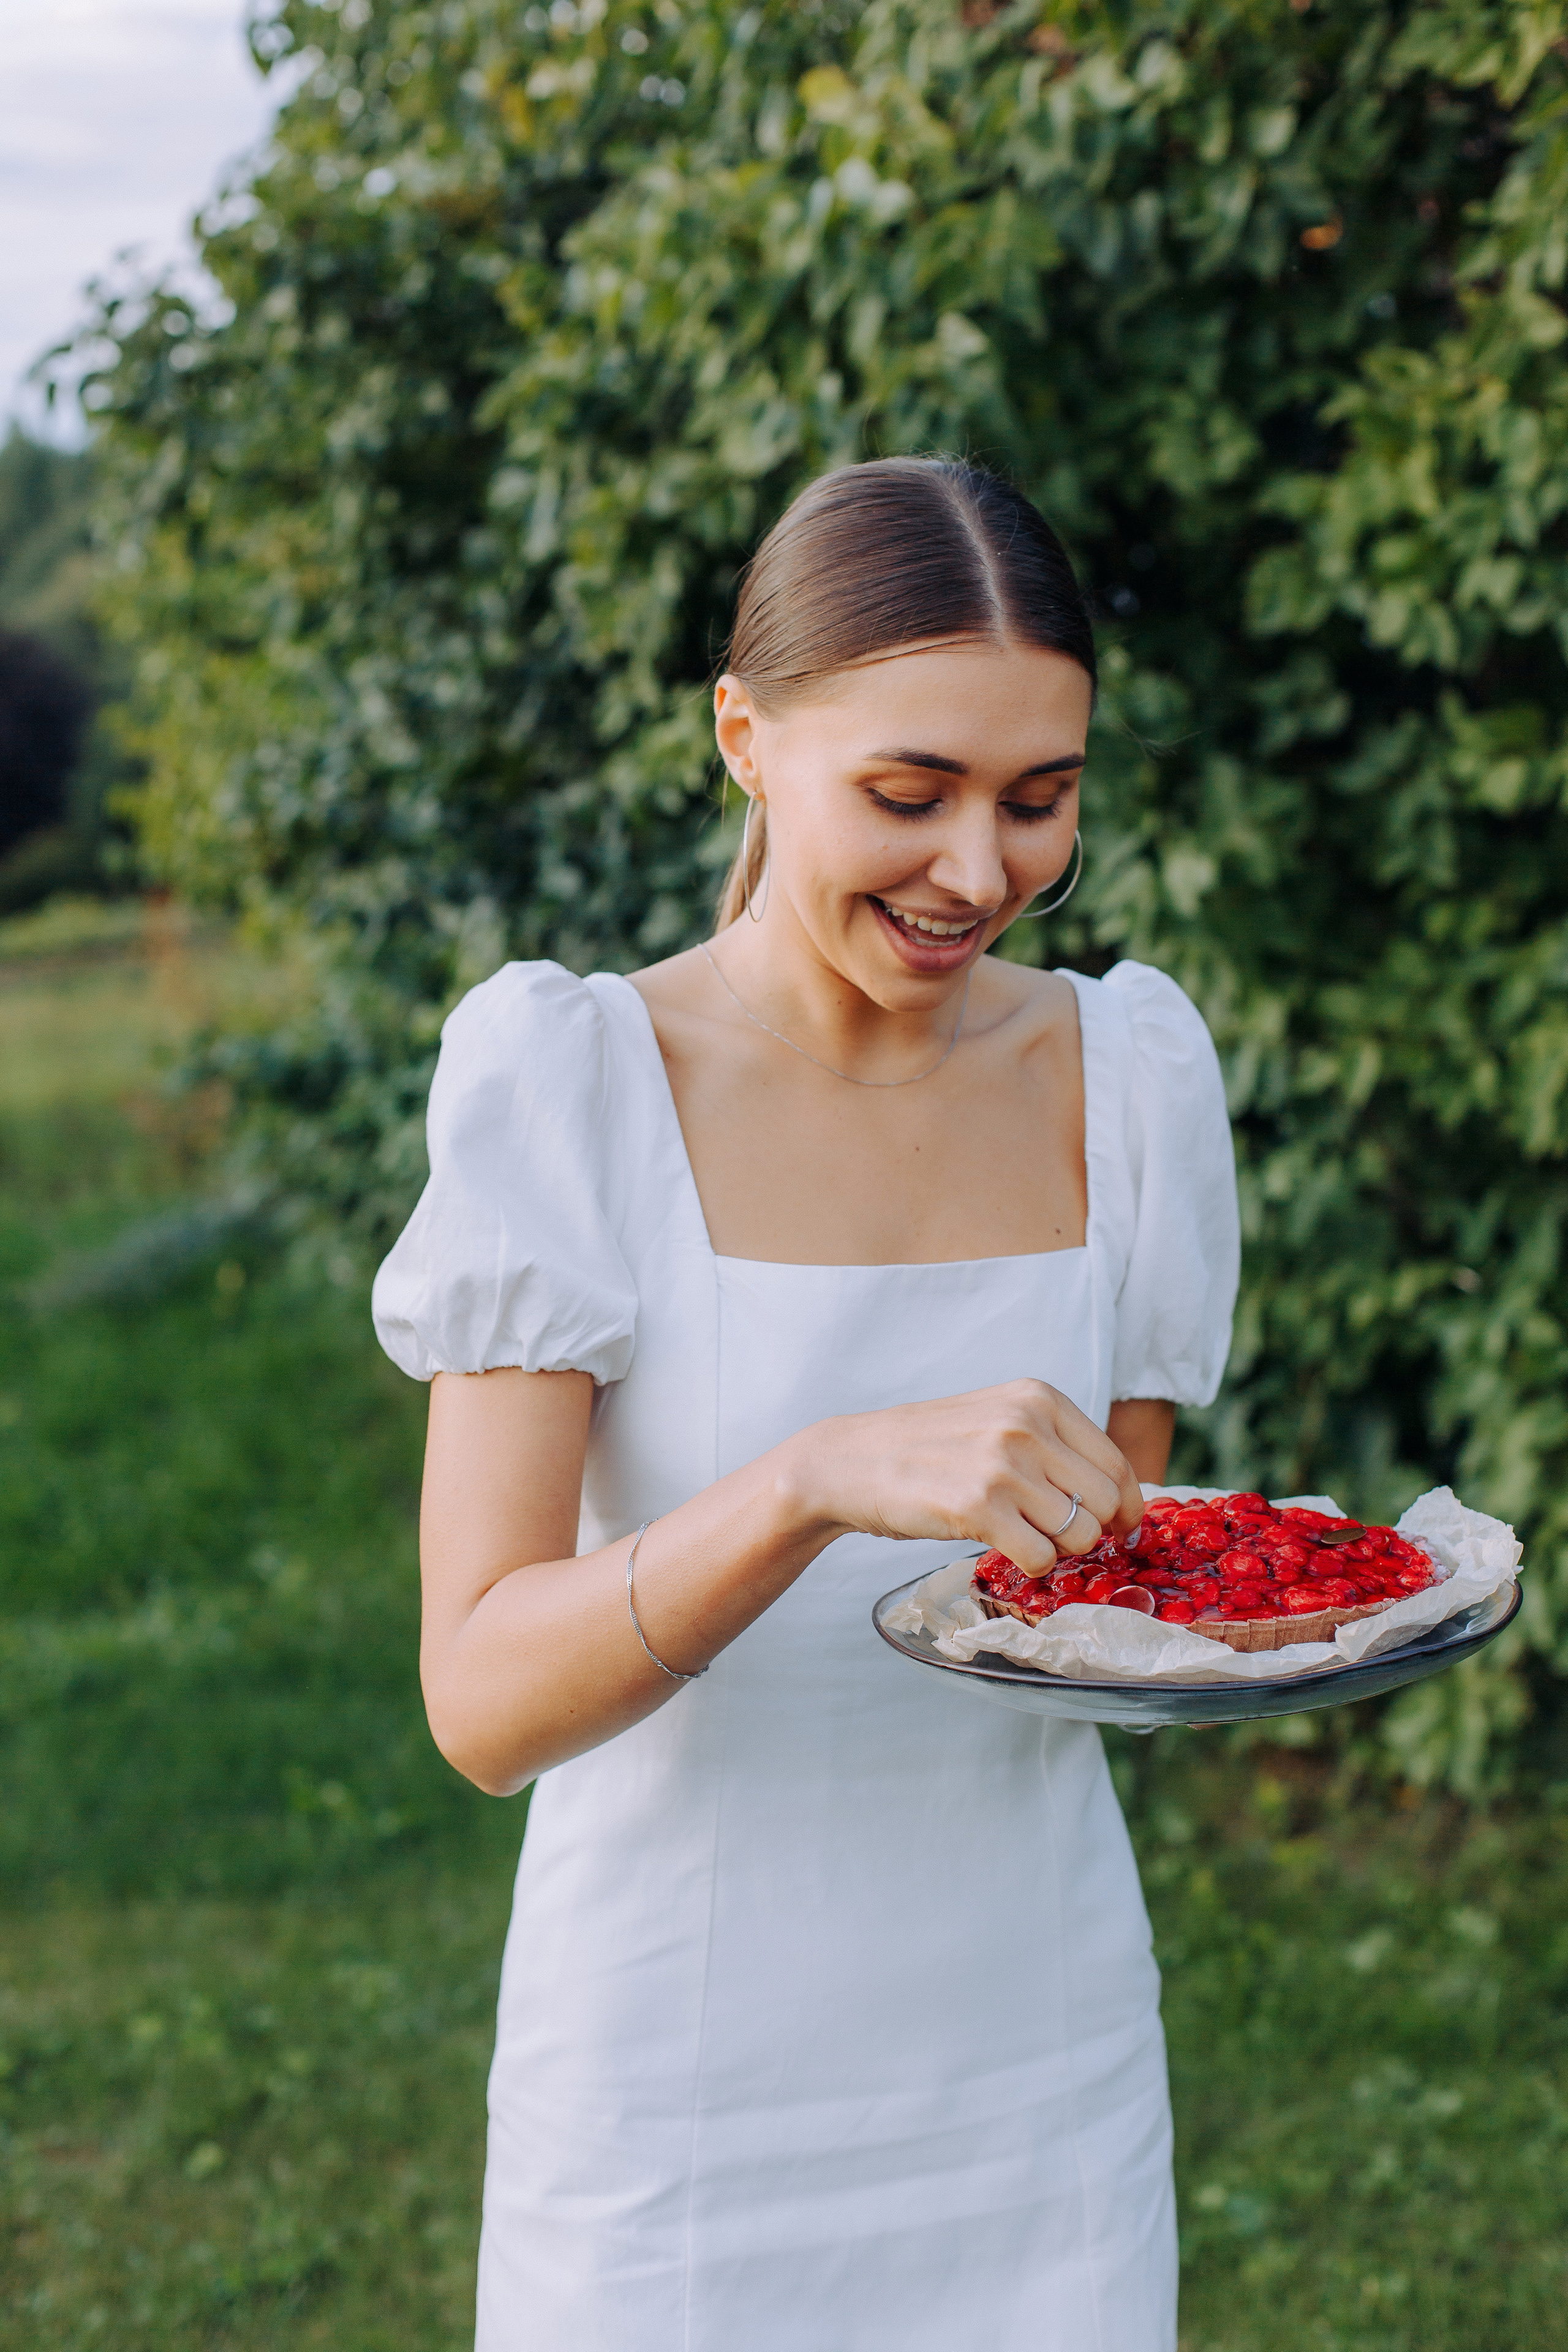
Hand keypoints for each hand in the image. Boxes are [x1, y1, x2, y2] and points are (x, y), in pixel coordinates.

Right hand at [798, 1379, 1144, 1575]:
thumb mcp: (997, 1419)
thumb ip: (1052, 1444)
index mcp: (1038, 1398)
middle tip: (1058, 1537)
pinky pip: (1041, 1557)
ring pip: (1078, 1533)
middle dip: (1090, 1530)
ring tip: (1023, 1537)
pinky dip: (1031, 1566)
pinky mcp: (979, 1507)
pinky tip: (1006, 1550)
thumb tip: (1116, 1494)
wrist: (853, 1460)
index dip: (1126, 1504)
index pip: (1116, 1462)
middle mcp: (1026, 1426)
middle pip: (1106, 1502)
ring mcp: (1003, 1466)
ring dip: (1056, 1549)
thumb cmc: (928, 1448)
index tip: (1119, 1525)